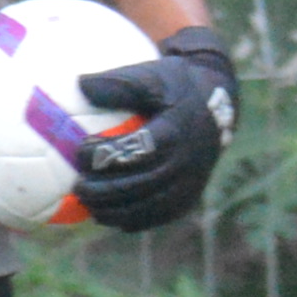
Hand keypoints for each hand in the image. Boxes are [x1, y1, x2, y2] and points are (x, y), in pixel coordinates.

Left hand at [72, 27, 236, 232]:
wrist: (217, 107)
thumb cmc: (176, 87)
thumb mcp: (152, 76)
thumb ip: (119, 83)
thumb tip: (80, 86)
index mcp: (176, 132)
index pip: (138, 150)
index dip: (107, 155)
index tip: (80, 151)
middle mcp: (186, 162)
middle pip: (142, 184)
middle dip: (106, 189)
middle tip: (79, 187)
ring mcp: (191, 183)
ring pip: (150, 206)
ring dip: (116, 210)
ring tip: (88, 204)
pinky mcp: (190, 197)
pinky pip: (160, 216)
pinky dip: (132, 220)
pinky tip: (107, 216)